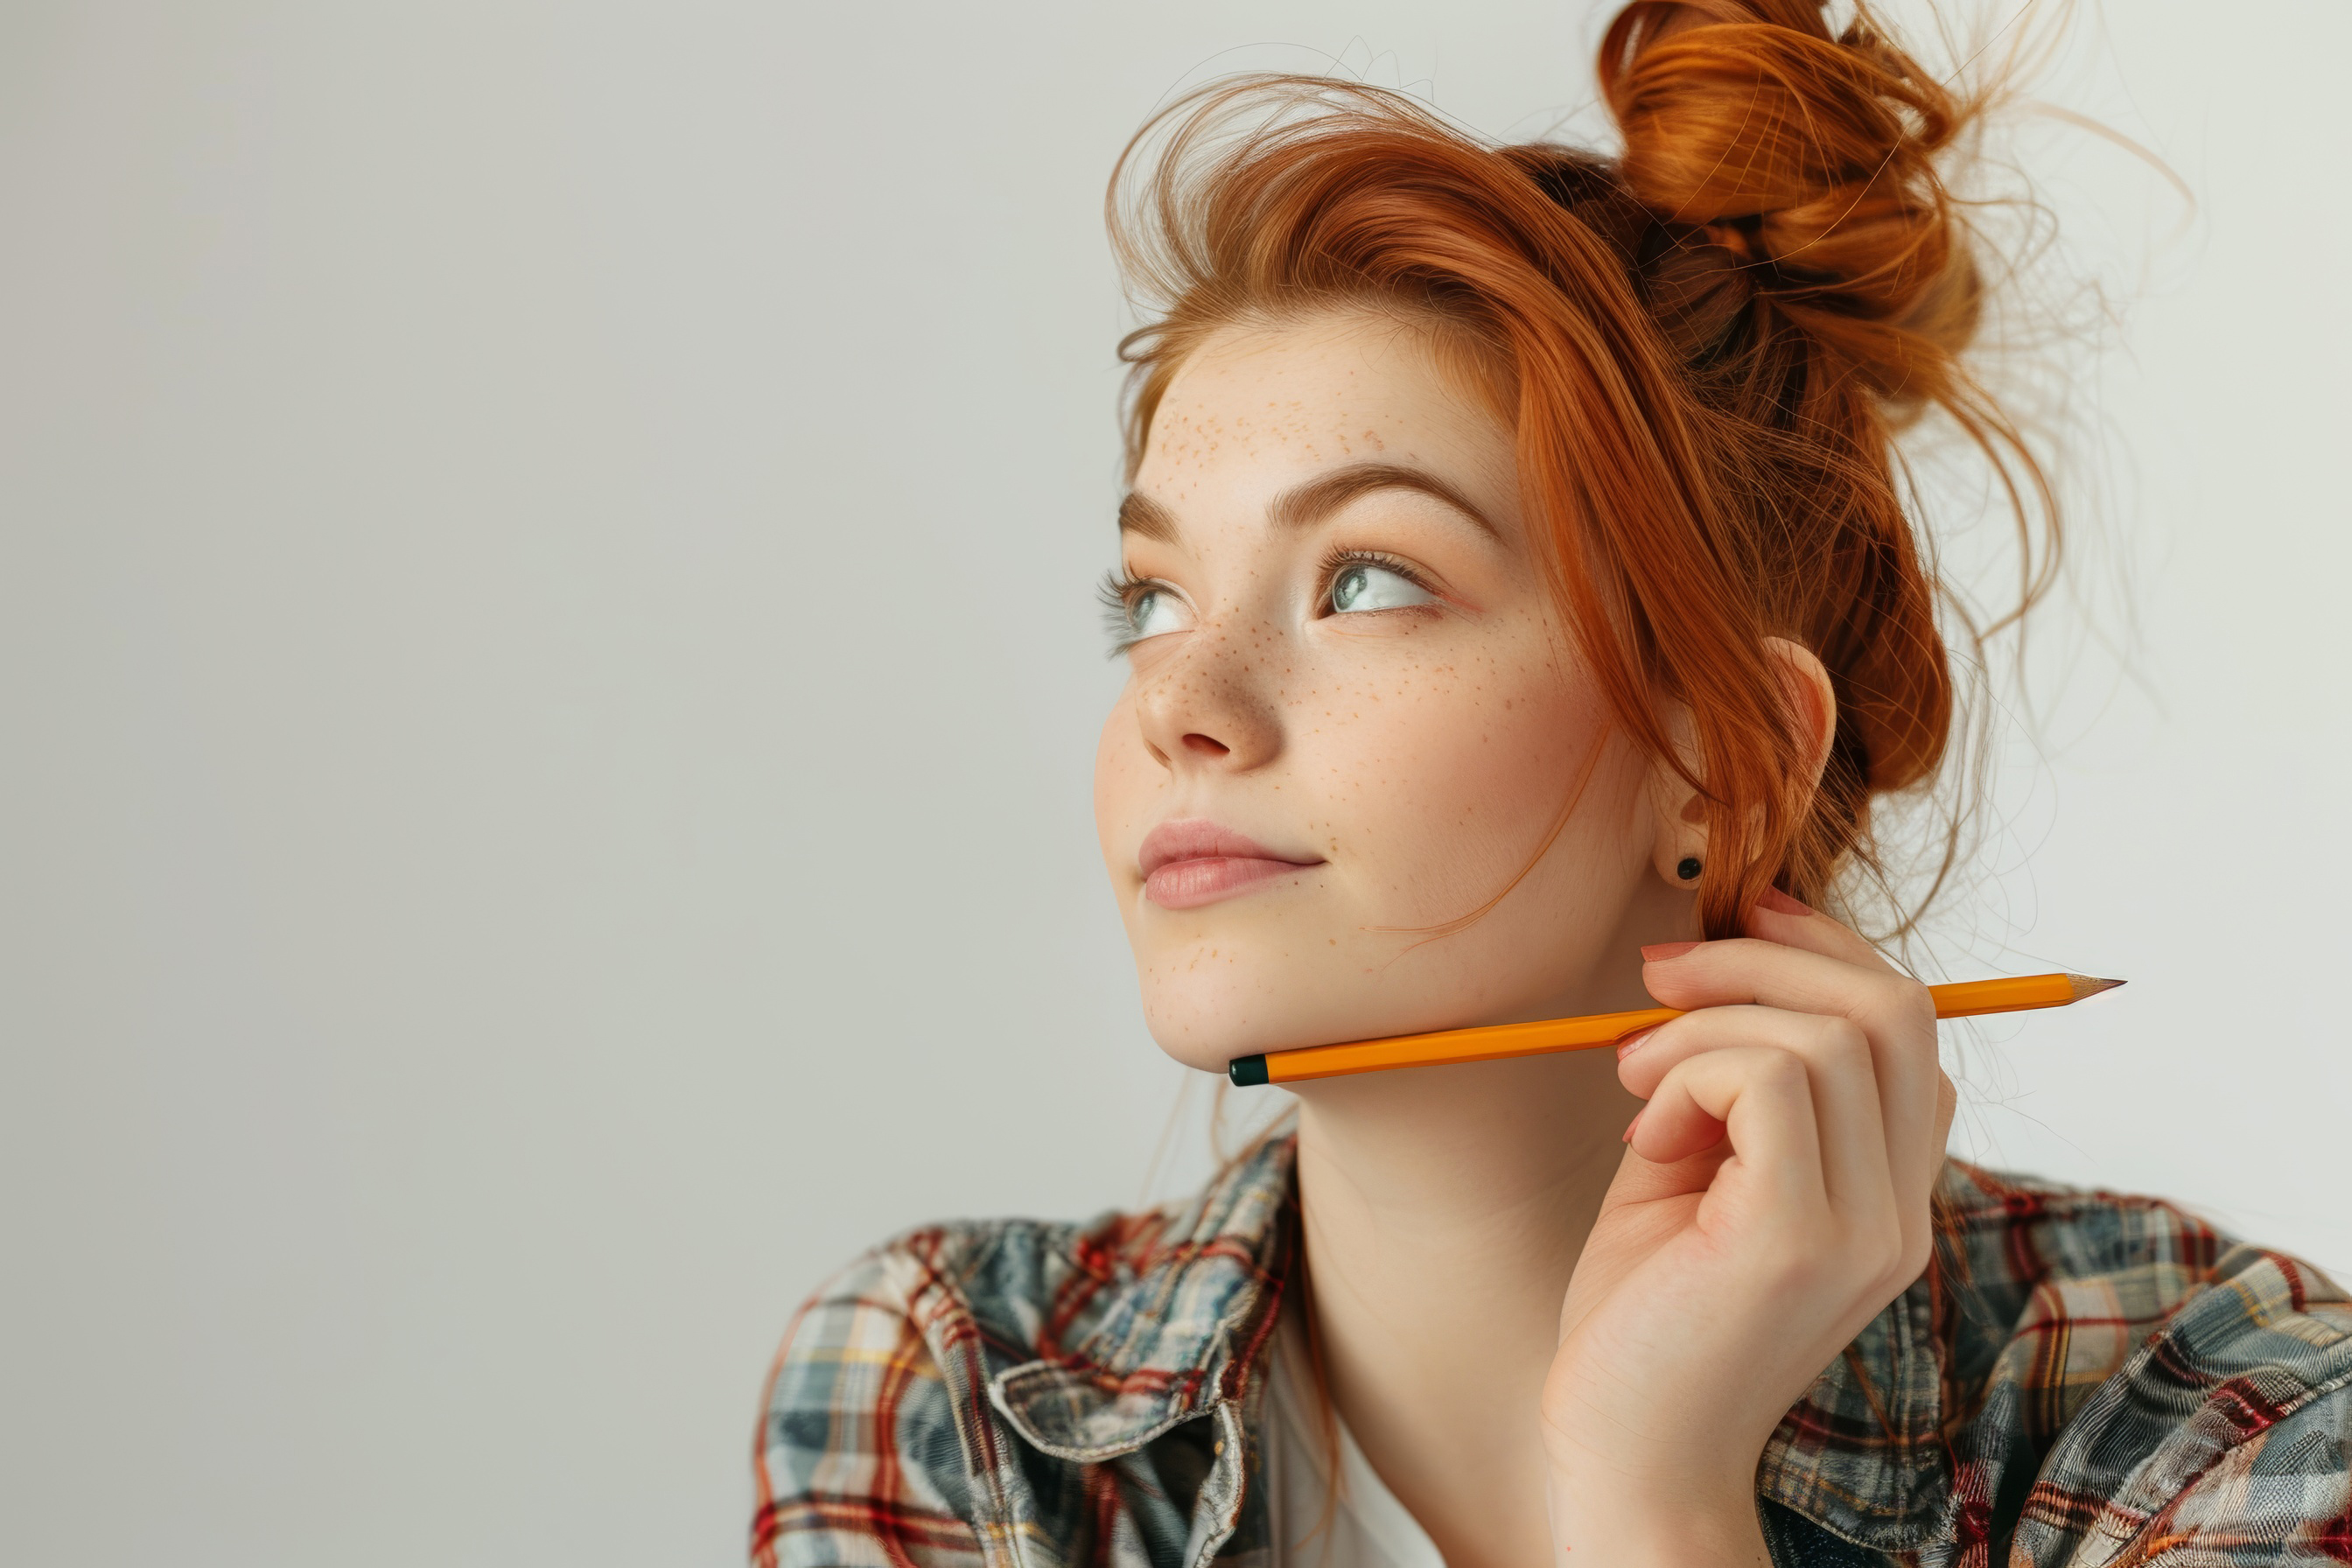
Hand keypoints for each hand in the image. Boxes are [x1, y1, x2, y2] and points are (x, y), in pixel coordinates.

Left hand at [1537, 892, 1955, 1564]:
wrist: (1623, 1456)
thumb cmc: (1641, 1316)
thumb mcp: (1690, 1171)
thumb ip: (1727, 1082)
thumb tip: (1709, 964)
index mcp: (1888, 1193)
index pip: (1911, 1028)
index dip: (1828, 950)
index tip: (1737, 917)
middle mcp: (1900, 1210)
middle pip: (1893, 1007)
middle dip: (1767, 955)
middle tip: (1660, 973)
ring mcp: (1863, 1228)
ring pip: (1830, 1033)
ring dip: (1709, 1024)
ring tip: (1635, 1081)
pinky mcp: (1799, 1238)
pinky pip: (1771, 1079)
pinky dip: (1692, 1073)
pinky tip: (1645, 1130)